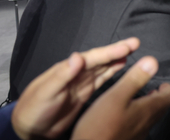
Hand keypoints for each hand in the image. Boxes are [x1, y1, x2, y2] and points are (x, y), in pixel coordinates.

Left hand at [12, 38, 139, 139]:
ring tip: (133, 51)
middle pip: (101, 59)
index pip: (93, 58)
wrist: (30, 129)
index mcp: (68, 69)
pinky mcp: (84, 93)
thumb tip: (78, 56)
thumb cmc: (34, 110)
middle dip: (118, 51)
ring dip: (117, 59)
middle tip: (135, 43)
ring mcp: (81, 83)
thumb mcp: (46, 92)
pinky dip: (112, 72)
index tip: (127, 46)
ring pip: (103, 67)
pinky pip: (101, 79)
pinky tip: (121, 66)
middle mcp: (76, 73)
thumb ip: (62, 75)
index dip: (110, 52)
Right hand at [71, 56, 169, 139]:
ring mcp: (138, 132)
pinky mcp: (129, 138)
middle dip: (166, 95)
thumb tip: (153, 61)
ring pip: (153, 115)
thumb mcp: (116, 96)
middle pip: (162, 107)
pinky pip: (143, 122)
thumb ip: (135, 79)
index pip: (168, 97)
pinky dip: (145, 112)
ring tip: (154, 95)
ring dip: (156, 104)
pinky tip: (136, 111)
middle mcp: (146, 122)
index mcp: (147, 110)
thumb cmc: (100, 126)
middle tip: (167, 86)